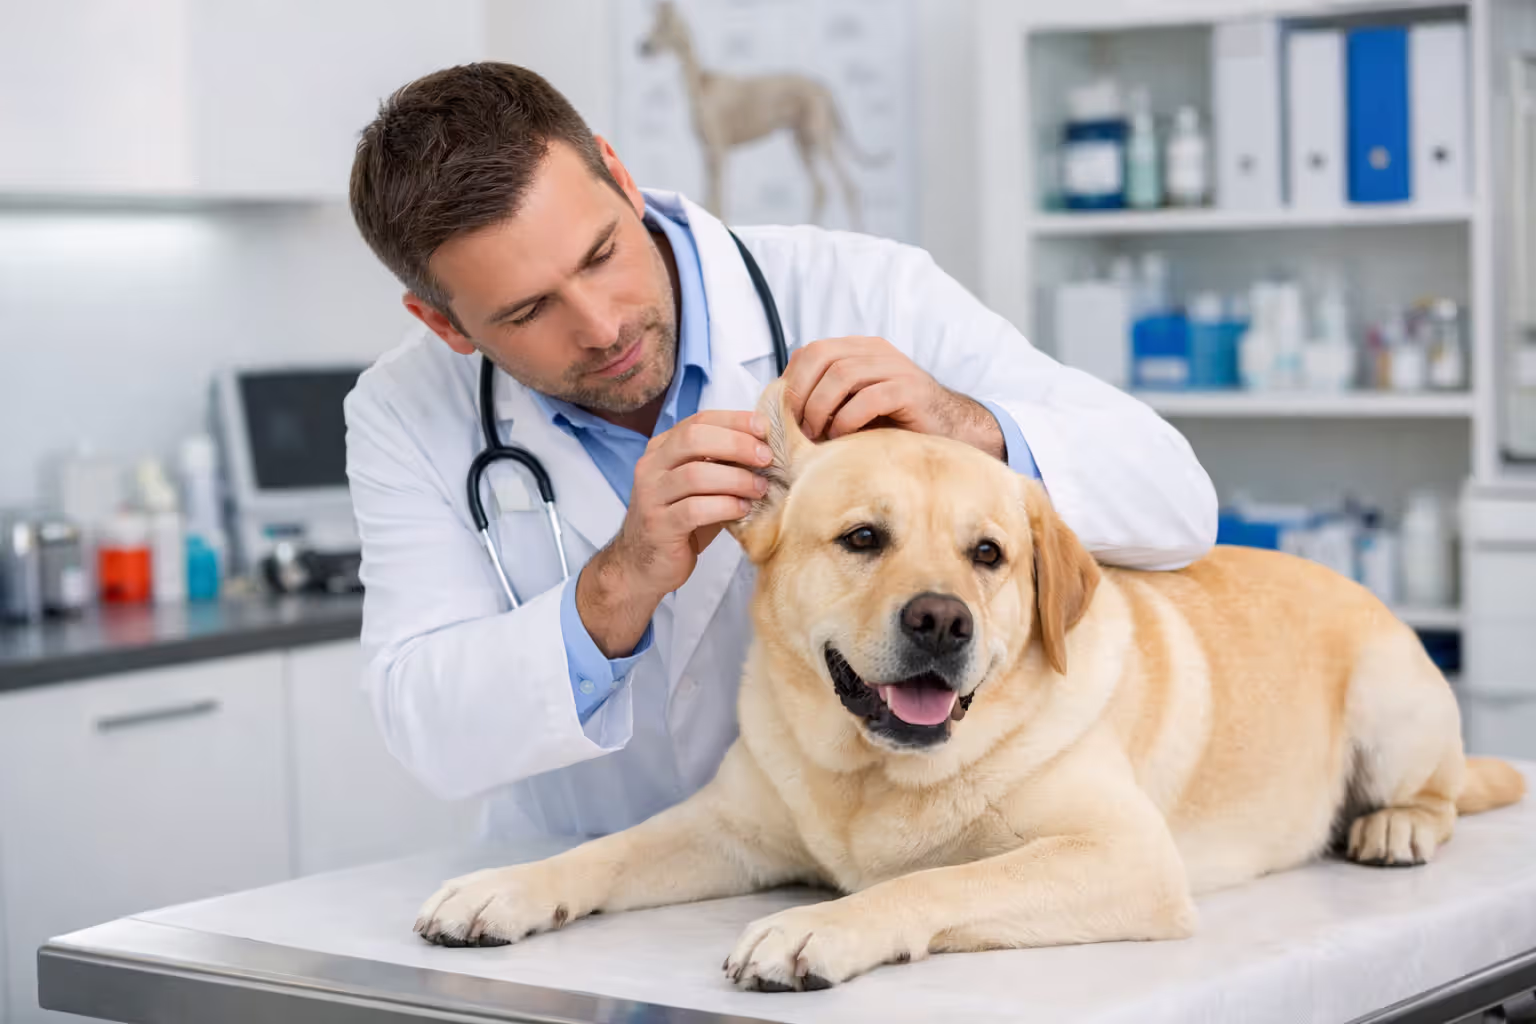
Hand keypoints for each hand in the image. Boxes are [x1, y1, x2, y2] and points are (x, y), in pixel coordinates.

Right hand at [577, 410, 770, 656]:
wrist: (641, 565)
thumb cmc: (678, 521)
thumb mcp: (698, 487)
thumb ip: (720, 465)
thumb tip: (766, 450)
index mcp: (661, 449)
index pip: (698, 421)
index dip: (734, 420)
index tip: (763, 428)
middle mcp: (651, 467)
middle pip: (694, 439)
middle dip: (737, 444)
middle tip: (766, 458)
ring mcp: (651, 497)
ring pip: (696, 474)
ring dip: (736, 479)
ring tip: (760, 489)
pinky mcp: (659, 526)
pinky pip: (695, 510)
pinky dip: (725, 507)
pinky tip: (742, 510)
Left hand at [781, 337, 1004, 457]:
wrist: (950, 431)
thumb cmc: (896, 423)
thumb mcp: (854, 405)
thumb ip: (826, 398)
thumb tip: (782, 412)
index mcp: (860, 349)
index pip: (812, 350)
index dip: (793, 380)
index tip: (787, 414)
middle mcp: (876, 351)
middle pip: (821, 356)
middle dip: (802, 394)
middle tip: (799, 427)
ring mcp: (895, 368)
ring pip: (841, 374)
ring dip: (820, 408)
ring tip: (818, 435)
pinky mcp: (909, 390)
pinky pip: (868, 398)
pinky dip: (847, 419)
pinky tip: (843, 437)